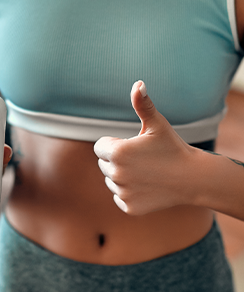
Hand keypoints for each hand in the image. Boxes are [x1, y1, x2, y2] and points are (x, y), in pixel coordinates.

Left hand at [94, 80, 195, 215]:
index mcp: (117, 152)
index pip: (99, 147)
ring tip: (144, 172)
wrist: (192, 178)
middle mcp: (116, 174)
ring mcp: (122, 192)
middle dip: (117, 160)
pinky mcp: (129, 207)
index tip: (131, 146)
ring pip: (111, 181)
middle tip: (140, 160)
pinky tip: (146, 187)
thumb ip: (143, 104)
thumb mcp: (157, 124)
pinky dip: (129, 192)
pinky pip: (119, 196)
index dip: (114, 144)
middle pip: (104, 164)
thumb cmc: (172, 147)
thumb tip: (138, 83)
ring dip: (122, 176)